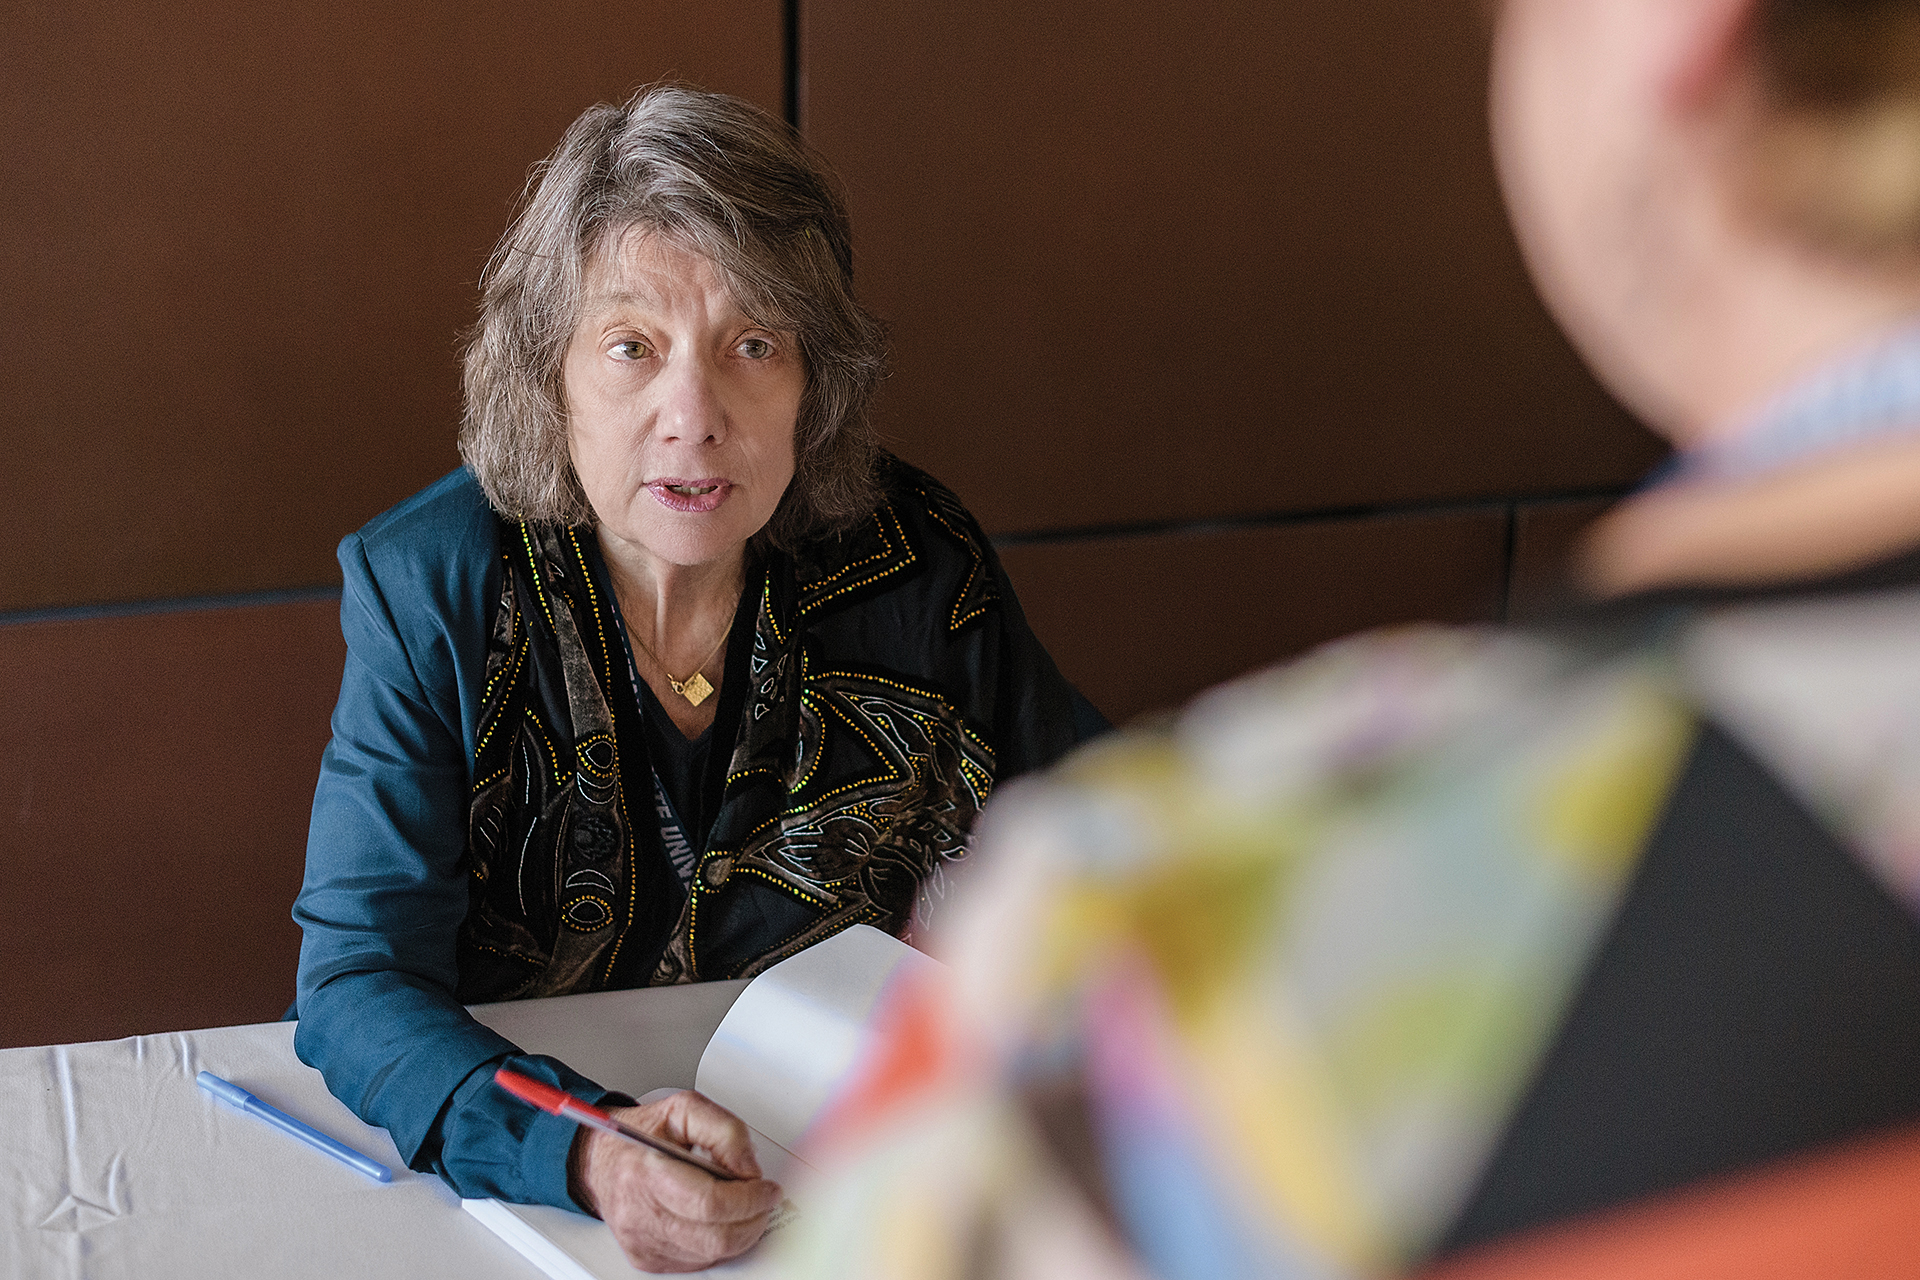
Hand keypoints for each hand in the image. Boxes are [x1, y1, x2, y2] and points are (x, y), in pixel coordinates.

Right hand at [569, 1090, 782, 1272]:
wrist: (601, 1160)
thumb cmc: (641, 1134)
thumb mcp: (684, 1109)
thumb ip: (725, 1131)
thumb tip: (749, 1168)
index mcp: (648, 1172)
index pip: (709, 1203)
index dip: (749, 1199)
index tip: (767, 1190)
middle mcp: (641, 1213)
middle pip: (715, 1237)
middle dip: (753, 1220)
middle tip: (764, 1201)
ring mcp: (643, 1241)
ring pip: (710, 1254)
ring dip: (741, 1233)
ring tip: (744, 1208)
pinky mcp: (646, 1258)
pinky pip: (697, 1261)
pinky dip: (718, 1243)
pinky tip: (719, 1220)